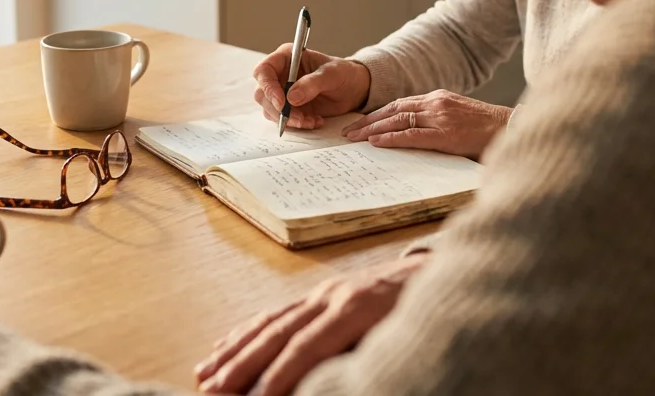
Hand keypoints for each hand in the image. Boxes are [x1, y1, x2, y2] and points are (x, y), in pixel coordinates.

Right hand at [194, 253, 429, 395]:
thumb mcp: (408, 337)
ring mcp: (326, 290)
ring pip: (269, 323)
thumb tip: (332, 382)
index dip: (280, 376)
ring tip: (204, 379)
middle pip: (278, 333)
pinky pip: (276, 313)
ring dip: (234, 352)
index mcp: (359, 306)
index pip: (308, 346)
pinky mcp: (324, 293)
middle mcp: (335, 294)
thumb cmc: (437, 312)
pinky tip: (223, 349)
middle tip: (211, 395)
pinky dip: (245, 333)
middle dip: (242, 367)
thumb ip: (370, 360)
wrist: (450, 270)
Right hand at [252, 44, 371, 130]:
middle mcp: (280, 74)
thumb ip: (312, 83)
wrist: (353, 89)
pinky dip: (297, 124)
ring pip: (270, 109)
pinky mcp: (288, 108)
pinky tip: (314, 121)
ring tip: (311, 120)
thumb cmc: (343, 74)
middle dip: (279, 109)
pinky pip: (283, 119)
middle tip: (299, 118)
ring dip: (289, 119)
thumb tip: (291, 97)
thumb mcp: (332, 74)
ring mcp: (282, 92)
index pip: (264, 71)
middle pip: (262, 93)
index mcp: (286, 57)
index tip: (282, 103)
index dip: (268, 87)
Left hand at [342, 90, 510, 159]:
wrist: (513, 129)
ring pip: (398, 119)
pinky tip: (376, 142)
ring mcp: (441, 117)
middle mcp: (436, 103)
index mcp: (438, 98)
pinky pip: (412, 135)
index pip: (399, 104)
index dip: (376, 113)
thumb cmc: (488, 130)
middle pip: (393, 109)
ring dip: (372, 129)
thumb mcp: (458, 119)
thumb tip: (413, 134)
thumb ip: (437, 122)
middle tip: (346, 132)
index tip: (359, 123)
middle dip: (367, 121)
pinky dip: (391, 137)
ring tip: (353, 139)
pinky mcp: (447, 134)